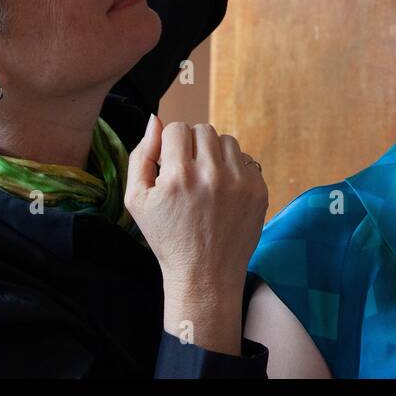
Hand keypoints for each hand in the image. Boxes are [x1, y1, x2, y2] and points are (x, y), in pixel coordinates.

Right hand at [124, 115, 267, 352]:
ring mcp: (240, 182)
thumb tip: (155, 120)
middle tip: (188, 172)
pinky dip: (234, 169)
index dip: (171, 144)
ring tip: (207, 180)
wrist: (205, 275)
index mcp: (179, 176)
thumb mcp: (137, 200)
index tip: (171, 164)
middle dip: (193, 146)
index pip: (178, 128)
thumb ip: (141, 155)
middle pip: (203, 130)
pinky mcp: (259, 190)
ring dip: (215, 154)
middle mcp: (212, 175)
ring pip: (227, 141)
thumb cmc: (167, 237)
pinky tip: (224, 192)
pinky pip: (246, 159)